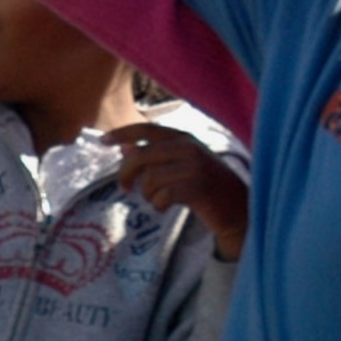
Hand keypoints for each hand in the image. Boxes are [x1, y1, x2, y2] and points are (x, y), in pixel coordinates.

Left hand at [106, 124, 250, 259]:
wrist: (239, 210)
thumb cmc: (206, 186)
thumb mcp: (180, 164)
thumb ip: (153, 155)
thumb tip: (123, 146)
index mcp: (184, 138)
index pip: (146, 129)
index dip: (122, 133)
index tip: (102, 140)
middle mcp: (189, 148)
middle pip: (140, 156)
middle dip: (125, 174)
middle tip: (125, 188)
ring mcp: (195, 167)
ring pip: (150, 179)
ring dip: (148, 195)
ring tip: (158, 200)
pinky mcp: (198, 188)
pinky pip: (162, 196)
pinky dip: (158, 205)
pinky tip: (166, 207)